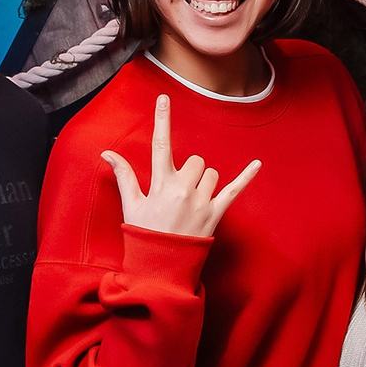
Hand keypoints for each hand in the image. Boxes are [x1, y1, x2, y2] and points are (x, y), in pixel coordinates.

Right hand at [102, 95, 260, 237]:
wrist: (161, 268)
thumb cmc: (144, 235)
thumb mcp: (131, 205)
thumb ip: (124, 176)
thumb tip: (107, 153)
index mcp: (161, 184)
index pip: (161, 144)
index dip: (162, 119)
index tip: (164, 98)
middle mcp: (183, 190)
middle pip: (195, 161)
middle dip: (189, 170)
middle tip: (178, 192)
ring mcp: (202, 202)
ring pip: (211, 173)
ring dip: (204, 181)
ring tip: (191, 202)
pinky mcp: (216, 214)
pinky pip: (235, 190)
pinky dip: (247, 177)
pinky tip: (258, 164)